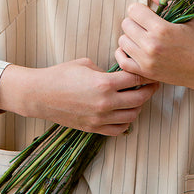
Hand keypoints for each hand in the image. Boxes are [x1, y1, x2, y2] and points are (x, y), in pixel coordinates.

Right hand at [0, 58, 158, 135]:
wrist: (40, 94)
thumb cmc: (61, 74)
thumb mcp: (86, 63)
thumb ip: (106, 70)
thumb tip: (118, 75)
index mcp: (104, 83)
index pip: (135, 79)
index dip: (146, 74)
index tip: (151, 71)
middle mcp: (105, 103)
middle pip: (139, 99)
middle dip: (149, 90)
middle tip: (152, 84)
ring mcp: (100, 118)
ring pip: (132, 116)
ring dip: (139, 106)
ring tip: (138, 97)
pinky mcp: (93, 128)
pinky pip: (118, 130)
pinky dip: (126, 122)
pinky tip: (125, 112)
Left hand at [115, 0, 193, 102]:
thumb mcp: (190, 17)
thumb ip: (170, 3)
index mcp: (161, 28)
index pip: (133, 10)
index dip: (139, 8)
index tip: (146, 12)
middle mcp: (151, 44)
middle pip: (126, 24)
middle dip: (134, 21)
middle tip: (145, 24)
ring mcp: (146, 60)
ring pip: (122, 40)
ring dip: (130, 36)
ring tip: (142, 37)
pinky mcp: (145, 72)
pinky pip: (122, 60)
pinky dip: (124, 53)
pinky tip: (134, 49)